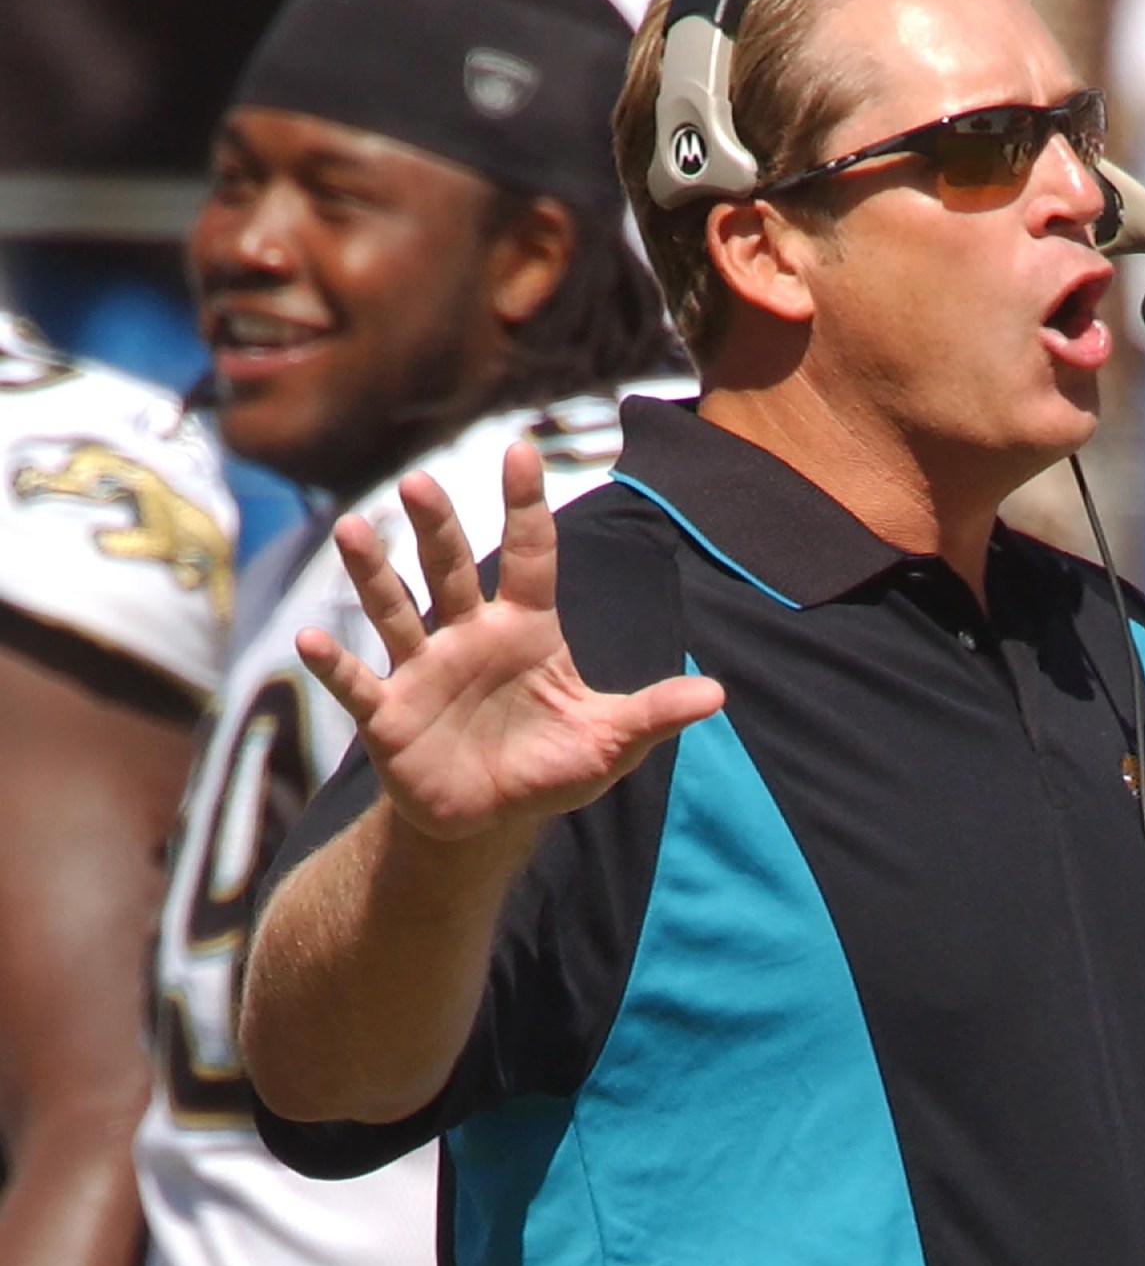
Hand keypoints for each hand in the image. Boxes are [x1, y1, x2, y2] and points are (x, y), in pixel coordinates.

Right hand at [295, 441, 723, 841]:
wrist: (490, 816)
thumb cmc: (548, 764)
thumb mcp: (610, 742)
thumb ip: (655, 715)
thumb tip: (717, 695)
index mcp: (526, 629)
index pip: (530, 555)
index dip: (525, 506)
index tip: (520, 449)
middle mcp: (469, 636)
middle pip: (451, 569)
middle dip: (436, 527)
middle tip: (419, 481)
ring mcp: (424, 671)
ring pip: (395, 611)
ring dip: (374, 574)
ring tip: (353, 530)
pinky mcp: (389, 716)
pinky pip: (358, 684)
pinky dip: (333, 665)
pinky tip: (306, 638)